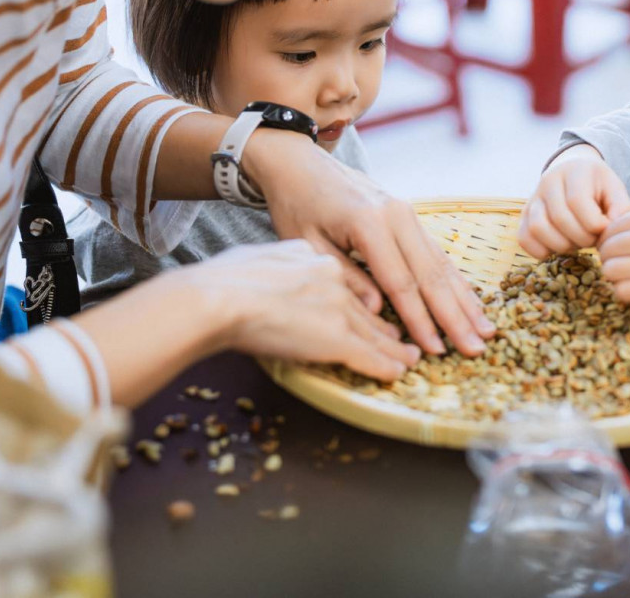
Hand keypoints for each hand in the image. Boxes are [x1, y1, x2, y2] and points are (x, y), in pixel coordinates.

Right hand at [182, 239, 420, 380]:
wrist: (220, 297)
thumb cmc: (223, 280)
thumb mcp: (261, 256)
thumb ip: (280, 263)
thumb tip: (276, 269)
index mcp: (316, 259)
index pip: (348, 284)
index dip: (362, 302)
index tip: (372, 310)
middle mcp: (335, 280)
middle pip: (368, 309)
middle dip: (387, 327)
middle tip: (402, 339)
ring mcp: (339, 310)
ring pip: (375, 334)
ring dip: (395, 350)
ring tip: (409, 358)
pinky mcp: (337, 338)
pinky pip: (369, 356)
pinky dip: (386, 366)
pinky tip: (397, 373)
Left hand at [242, 131, 493, 356]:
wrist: (301, 164)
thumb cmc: (298, 206)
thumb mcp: (308, 245)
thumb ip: (344, 277)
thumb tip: (377, 310)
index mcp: (369, 223)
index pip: (401, 283)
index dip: (420, 320)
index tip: (436, 351)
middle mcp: (397, 216)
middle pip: (432, 275)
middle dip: (455, 317)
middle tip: (476, 349)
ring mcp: (408, 214)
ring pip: (442, 264)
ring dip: (465, 301)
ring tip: (486, 331)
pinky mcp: (411, 216)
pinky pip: (438, 253)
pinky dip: (456, 281)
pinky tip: (471, 302)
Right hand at [519, 144, 629, 259]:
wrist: (574, 174)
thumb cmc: (599, 187)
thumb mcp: (616, 191)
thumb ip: (621, 210)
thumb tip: (609, 232)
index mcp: (575, 171)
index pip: (578, 202)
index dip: (594, 224)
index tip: (604, 230)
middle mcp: (549, 181)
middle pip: (560, 218)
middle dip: (581, 238)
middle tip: (592, 240)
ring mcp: (533, 198)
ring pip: (538, 228)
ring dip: (561, 245)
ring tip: (576, 243)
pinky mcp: (523, 215)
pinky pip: (524, 238)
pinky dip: (540, 251)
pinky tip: (558, 249)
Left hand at [598, 202, 629, 303]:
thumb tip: (611, 234)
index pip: (612, 227)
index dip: (608, 239)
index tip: (616, 248)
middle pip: (608, 249)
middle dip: (609, 257)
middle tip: (619, 263)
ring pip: (610, 271)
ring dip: (614, 275)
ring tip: (626, 276)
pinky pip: (622, 291)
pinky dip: (623, 291)